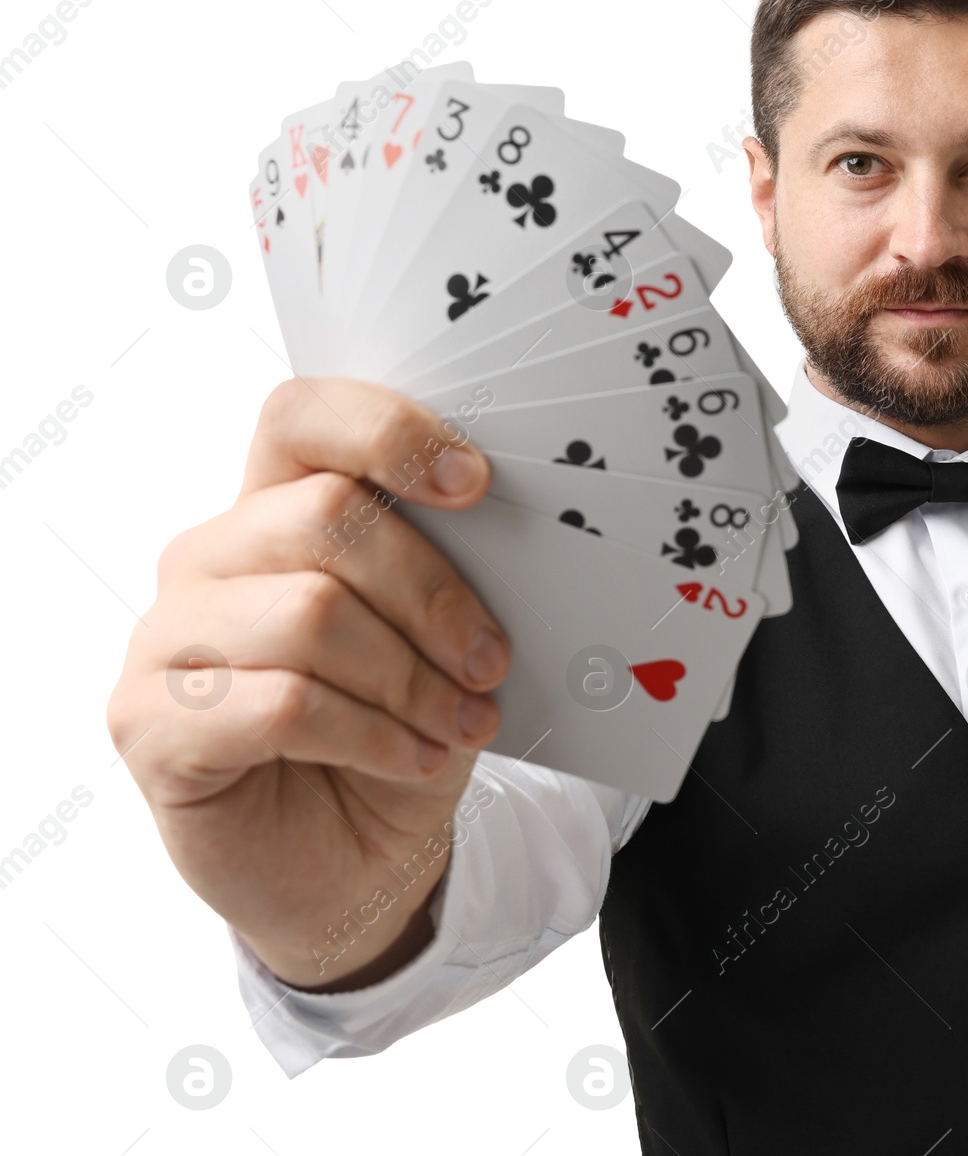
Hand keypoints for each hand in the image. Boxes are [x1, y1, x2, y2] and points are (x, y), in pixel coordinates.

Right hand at [107, 379, 508, 988]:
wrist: (352, 862)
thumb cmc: (392, 731)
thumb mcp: (435, 640)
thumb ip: (442, 568)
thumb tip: (505, 520)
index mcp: (273, 509)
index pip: (303, 417)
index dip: (389, 433)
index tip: (474, 482)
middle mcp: (208, 557)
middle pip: (326, 518)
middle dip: (432, 594)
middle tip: (489, 661)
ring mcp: (167, 637)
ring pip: (311, 614)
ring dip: (411, 678)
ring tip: (459, 723)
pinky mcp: (148, 721)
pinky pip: (282, 704)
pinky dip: (371, 734)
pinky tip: (411, 757)